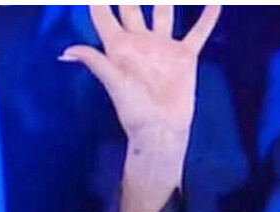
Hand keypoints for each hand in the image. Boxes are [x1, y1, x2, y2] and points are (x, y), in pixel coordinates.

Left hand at [61, 6, 220, 211]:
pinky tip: (214, 3)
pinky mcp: (184, 55)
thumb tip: (65, 53)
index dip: (97, 0)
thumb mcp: (113, 84)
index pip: (103, 16)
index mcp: (118, 47)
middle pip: (132, 6)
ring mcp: (162, 46)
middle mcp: (139, 41)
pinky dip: (208, 17)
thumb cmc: (133, 110)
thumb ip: (95, 62)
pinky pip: (198, 32)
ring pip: (164, 11)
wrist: (161, 130)